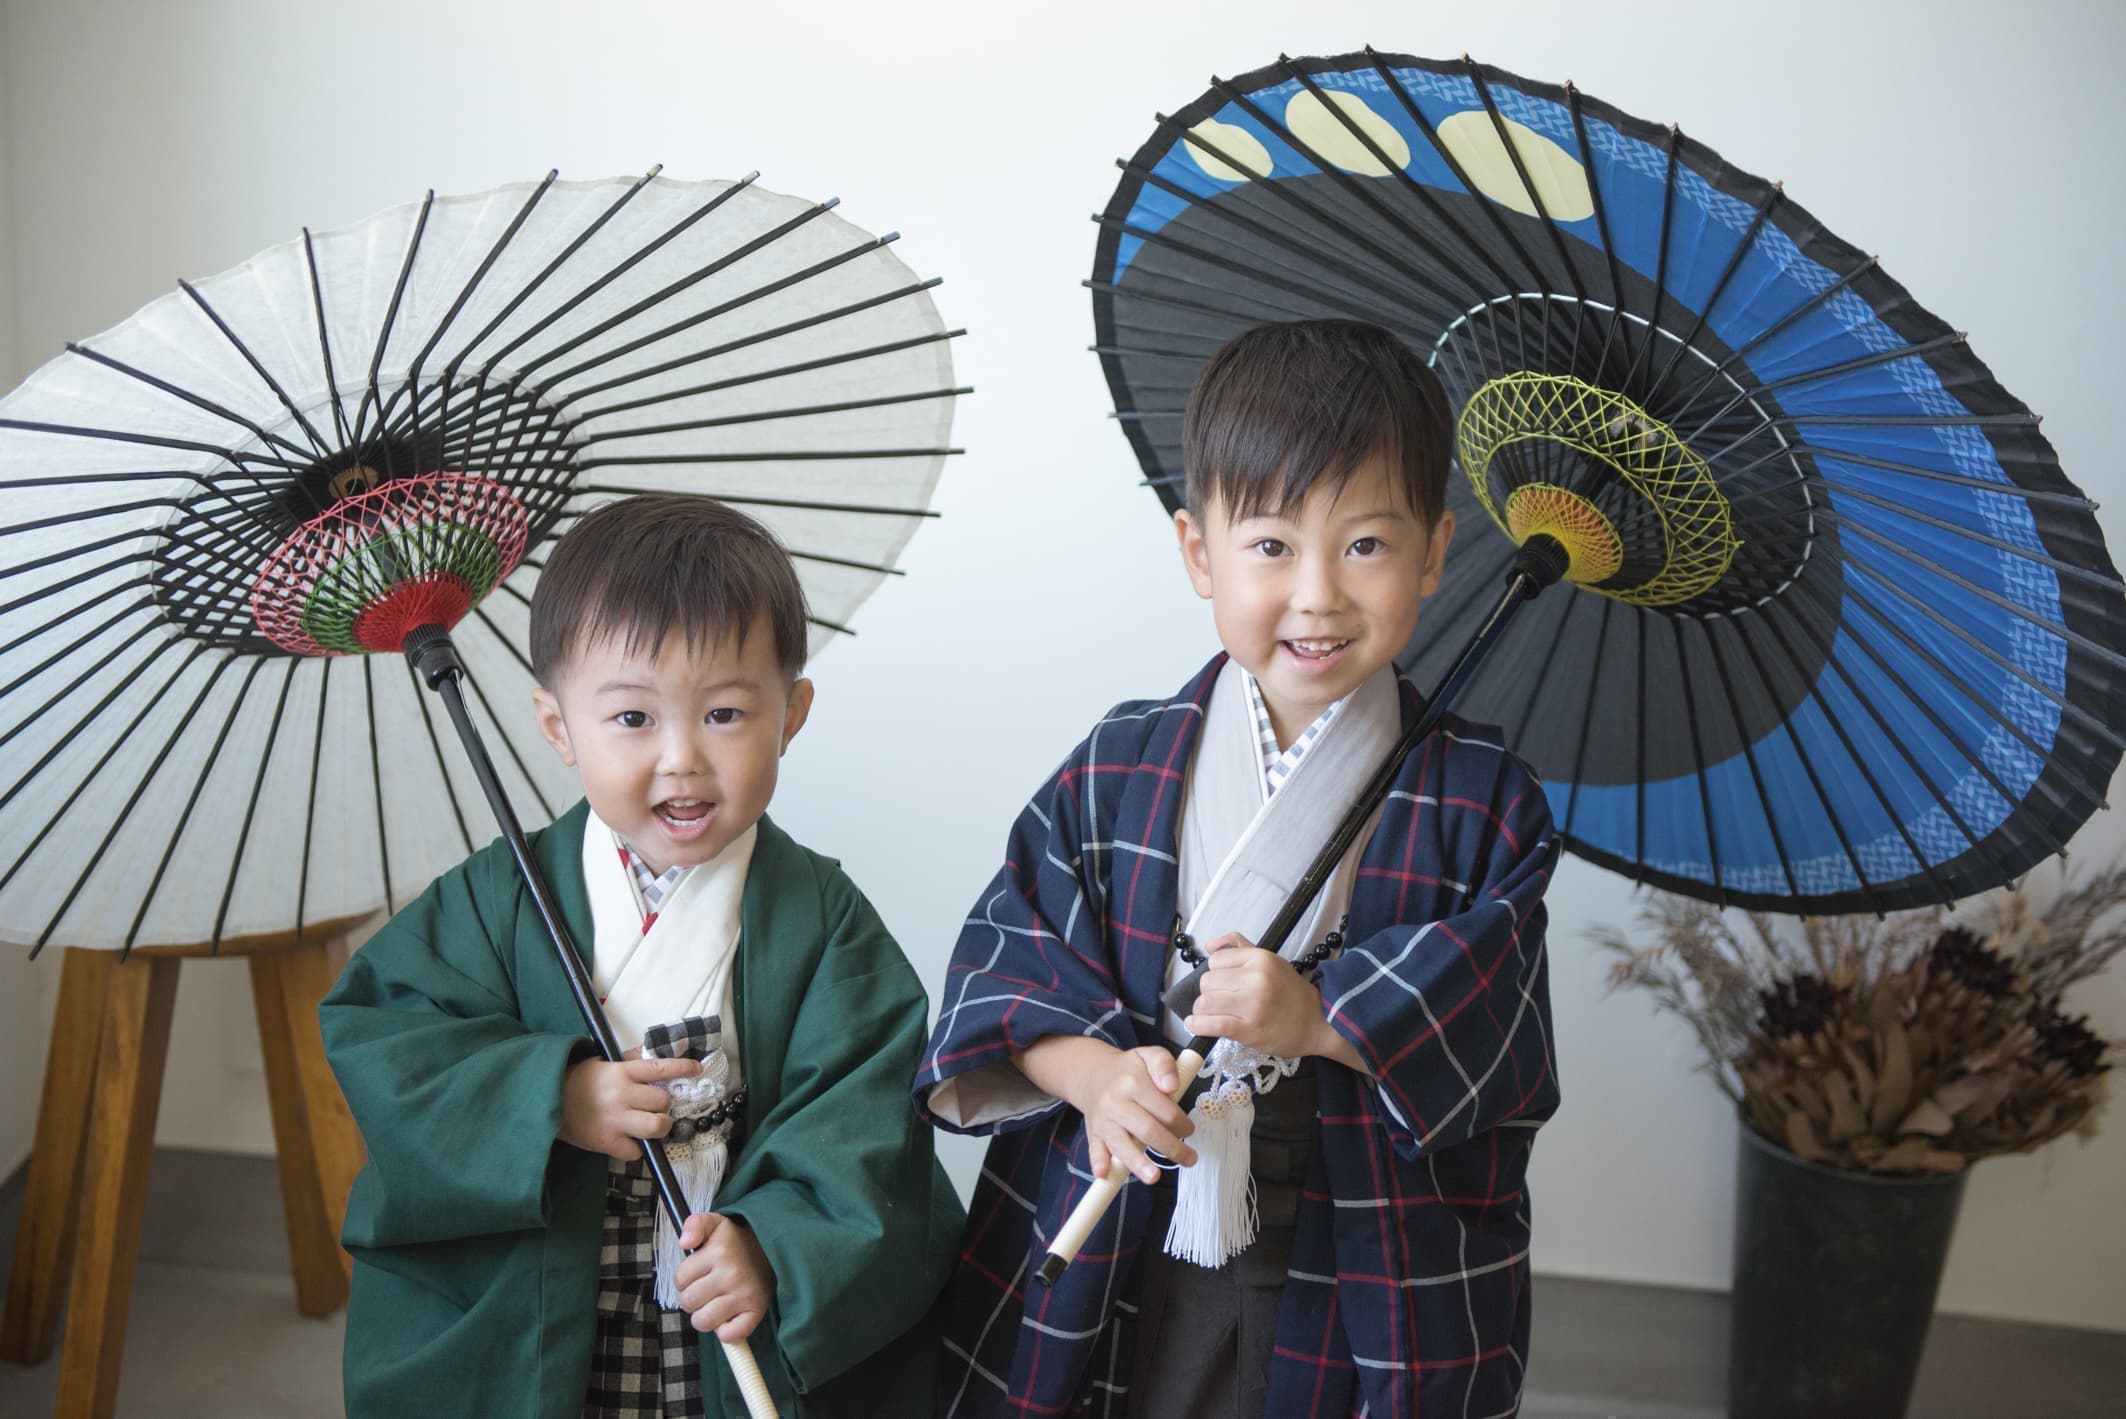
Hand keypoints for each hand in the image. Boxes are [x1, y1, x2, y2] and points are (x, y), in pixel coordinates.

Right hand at [557, 1056, 700, 1159]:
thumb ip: (629, 1060)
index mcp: (620, 1072)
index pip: (659, 1067)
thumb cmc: (576, 1081)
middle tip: (654, 1106)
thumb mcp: (601, 1062)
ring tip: (651, 1125)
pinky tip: (628, 1141)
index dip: (682, 1068)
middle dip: (663, 1104)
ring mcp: (615, 1120)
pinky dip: (636, 1148)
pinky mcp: (607, 1142)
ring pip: (656, 1126)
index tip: (697, 1069)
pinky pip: (636, 1150)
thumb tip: (653, 1054)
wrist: (546, 1102)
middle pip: (662, 1100)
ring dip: (659, 1126)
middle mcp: (621, 1095)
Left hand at [676, 1212, 774, 1340]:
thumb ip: (694, 1225)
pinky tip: (728, 1317)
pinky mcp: (756, 1311)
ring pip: (703, 1321)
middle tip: (706, 1289)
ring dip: (704, 1317)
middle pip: (688, 1302)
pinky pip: (730, 1335)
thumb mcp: (715, 1223)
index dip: (685, 1279)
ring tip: (715, 1303)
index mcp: (718, 1252)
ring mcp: (745, 1294)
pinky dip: (726, 1332)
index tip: (699, 1274)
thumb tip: (684, 1243)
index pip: (680, 1279)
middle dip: (692, 1298)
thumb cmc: (737, 1241)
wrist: (773, 1248)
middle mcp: (731, 1274)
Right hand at [1016, 1035, 1194, 1184]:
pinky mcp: (1094, 1134)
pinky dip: (1098, 1162)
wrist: (1094, 1075)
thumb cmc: (1128, 1070)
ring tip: (1154, 1177)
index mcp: (1133, 1082)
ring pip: (1121, 1144)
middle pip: (1147, 1130)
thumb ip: (1164, 1064)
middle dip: (1172, 1148)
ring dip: (1138, 1163)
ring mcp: (1104, 1120)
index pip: (1164, 1110)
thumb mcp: (1149, 1055)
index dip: (1182, 1124)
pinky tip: (1105, 1173)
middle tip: (1189, 1158)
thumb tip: (1171, 1086)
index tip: (1189, 1130)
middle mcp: (1116, 1102)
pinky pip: (1094, 1150)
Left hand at [1184, 933, 1352, 1063]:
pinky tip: (1196, 1024)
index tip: (1224, 983)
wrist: (1318, 1021)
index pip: (1215, 960)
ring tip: (1209, 1013)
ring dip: (1202, 1009)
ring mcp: (1252, 1005)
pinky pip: (1211, 1024)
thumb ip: (1240, 946)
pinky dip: (1198, 1024)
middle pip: (1208, 981)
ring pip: (1205, 1002)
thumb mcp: (1270, 960)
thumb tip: (1210, 945)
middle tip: (1219, 1000)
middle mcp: (1256, 979)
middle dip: (1209, 991)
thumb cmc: (1290, 991)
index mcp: (1260, 958)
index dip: (1216, 972)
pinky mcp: (1248, 1030)